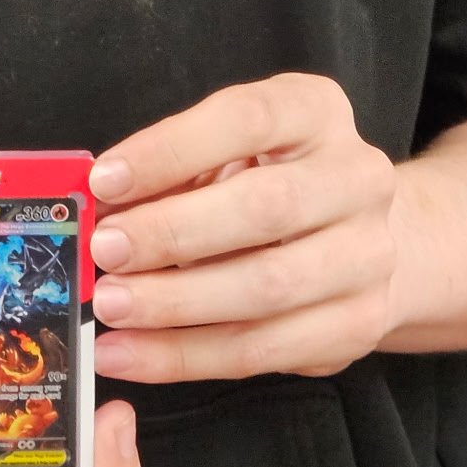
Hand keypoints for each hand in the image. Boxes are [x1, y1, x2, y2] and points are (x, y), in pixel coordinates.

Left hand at [87, 73, 397, 382]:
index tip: (105, 180)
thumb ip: (173, 170)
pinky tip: (131, 354)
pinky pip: (263, 350)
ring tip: (111, 306)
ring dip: (176, 304)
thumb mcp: (228, 149)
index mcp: (316, 111)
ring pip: (267, 288)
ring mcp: (368, 255)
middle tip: (105, 250)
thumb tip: (98, 204)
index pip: (246, 118)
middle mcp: (357, 177)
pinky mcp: (357, 325)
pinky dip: (186, 356)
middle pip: (266, 207)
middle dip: (173, 232)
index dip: (170, 149)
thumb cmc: (272, 177)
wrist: (362, 235)